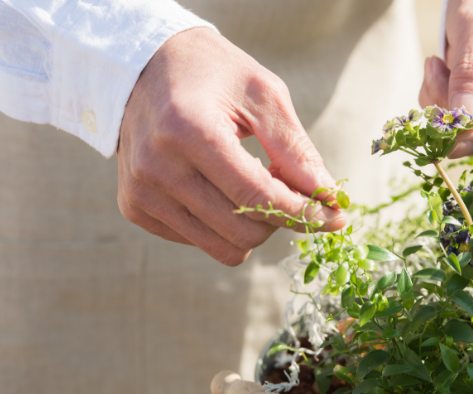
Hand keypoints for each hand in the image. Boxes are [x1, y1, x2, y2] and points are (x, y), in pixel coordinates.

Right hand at [118, 27, 345, 265]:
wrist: (144, 66)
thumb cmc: (212, 73)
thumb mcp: (262, 93)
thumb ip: (295, 149)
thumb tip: (328, 199)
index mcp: (188, 131)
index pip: (258, 196)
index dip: (305, 212)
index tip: (337, 216)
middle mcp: (157, 169)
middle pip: (243, 233)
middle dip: (281, 218)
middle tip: (290, 186)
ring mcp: (141, 193)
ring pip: (223, 249)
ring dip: (255, 225)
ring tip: (257, 185)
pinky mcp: (135, 208)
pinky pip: (199, 242)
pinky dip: (223, 224)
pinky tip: (222, 187)